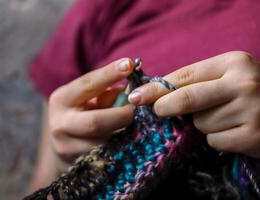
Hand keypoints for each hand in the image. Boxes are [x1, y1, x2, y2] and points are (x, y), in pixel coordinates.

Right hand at [48, 58, 133, 163]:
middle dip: (123, 115)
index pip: (87, 84)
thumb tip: (135, 88)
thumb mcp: (89, 99)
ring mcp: (67, 148)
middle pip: (95, 122)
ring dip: (126, 133)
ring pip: (104, 142)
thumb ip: (108, 93)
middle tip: (142, 108)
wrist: (65, 145)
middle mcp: (60, 124)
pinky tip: (133, 140)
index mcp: (61, 100)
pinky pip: (107, 155)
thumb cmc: (83, 114)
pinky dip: (123, 146)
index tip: (130, 64)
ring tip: (140, 124)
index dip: (109, 74)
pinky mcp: (78, 165)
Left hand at [128, 51, 259, 157]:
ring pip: (200, 122)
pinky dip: (217, 138)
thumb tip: (154, 93)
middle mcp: (244, 83)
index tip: (135, 97)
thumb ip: (195, 82)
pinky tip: (233, 131)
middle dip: (165, 107)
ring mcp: (251, 110)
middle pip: (187, 98)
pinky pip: (214, 140)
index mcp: (234, 62)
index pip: (184, 75)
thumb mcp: (225, 77)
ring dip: (202, 124)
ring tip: (224, 117)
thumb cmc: (247, 93)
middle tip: (158, 112)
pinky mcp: (253, 136)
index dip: (156, 88)